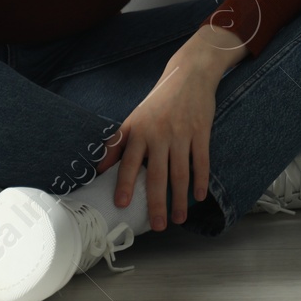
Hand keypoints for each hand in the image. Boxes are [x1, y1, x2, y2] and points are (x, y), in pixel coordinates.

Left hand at [93, 54, 220, 230]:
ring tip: (178, 219)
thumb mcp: (134, 118)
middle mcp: (159, 133)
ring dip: (180, 199)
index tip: (122, 204)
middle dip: (157, 203)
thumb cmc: (158, 101)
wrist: (189, 75)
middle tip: (157, 226)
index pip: (129, 161)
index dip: (125, 183)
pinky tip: (198, 197)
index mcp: (139, 130)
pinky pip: (201, 161)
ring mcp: (182, 133)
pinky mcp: (201, 131)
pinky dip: (201, 180)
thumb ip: (117, 144)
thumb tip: (98, 169)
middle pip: (158, 174)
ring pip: (181, 172)